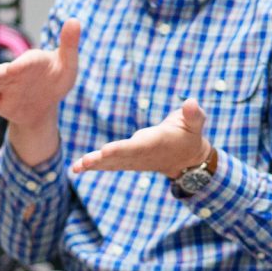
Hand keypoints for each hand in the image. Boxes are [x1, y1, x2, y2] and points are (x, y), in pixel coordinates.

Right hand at [0, 17, 79, 164]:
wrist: (45, 103)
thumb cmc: (56, 79)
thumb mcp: (68, 64)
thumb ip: (69, 44)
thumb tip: (75, 20)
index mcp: (31, 62)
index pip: (26, 64)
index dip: (20, 67)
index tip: (13, 70)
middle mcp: (14, 73)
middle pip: (2, 74)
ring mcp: (5, 88)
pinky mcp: (1, 103)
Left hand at [70, 97, 215, 179]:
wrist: (186, 160)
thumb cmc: (190, 136)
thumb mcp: (195, 124)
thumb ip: (194, 115)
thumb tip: (192, 103)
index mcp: (155, 144)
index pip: (136, 147)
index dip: (121, 149)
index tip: (106, 151)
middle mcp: (141, 155)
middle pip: (118, 158)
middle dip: (101, 160)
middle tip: (85, 162)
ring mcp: (133, 160)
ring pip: (111, 163)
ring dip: (93, 164)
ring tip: (76, 167)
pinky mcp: (127, 160)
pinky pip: (109, 164)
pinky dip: (94, 165)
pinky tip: (76, 167)